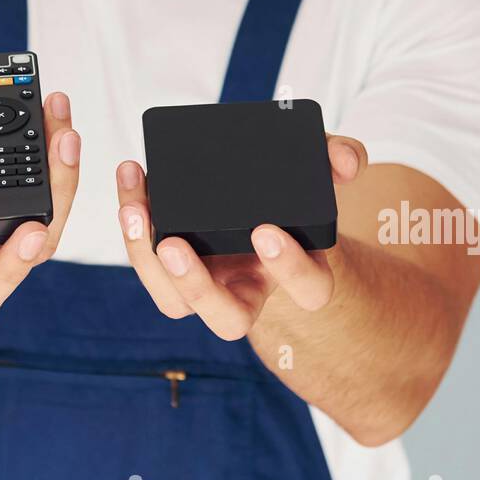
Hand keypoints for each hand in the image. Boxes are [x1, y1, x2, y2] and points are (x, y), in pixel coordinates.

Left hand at [115, 135, 366, 339]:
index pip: (308, 289)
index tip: (266, 230)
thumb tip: (347, 163)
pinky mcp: (172, 267)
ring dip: (146, 259)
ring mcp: (208, 285)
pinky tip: (131, 180)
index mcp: (298, 272)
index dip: (290, 267)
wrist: (258, 200)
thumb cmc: (289, 196)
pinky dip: (132, 223)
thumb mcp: (316, 170)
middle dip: (197, 288)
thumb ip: (338, 159)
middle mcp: (250, 291)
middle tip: (174, 245)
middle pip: (227, 320)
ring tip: (135, 211)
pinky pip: (146, 262)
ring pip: (174, 301)